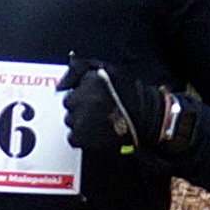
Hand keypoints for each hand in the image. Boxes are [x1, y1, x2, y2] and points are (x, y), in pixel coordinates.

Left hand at [60, 56, 197, 157]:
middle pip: (69, 106)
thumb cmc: (131, 93)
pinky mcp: (84, 139)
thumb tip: (60, 84)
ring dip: (81, 121)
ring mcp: (82, 121)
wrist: (148, 118)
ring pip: (70, 121)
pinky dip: (82, 136)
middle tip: (99, 110)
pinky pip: (73, 137)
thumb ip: (79, 69)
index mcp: (89, 82)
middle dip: (81, 107)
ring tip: (100, 120)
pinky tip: (97, 132)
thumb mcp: (107, 69)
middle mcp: (84, 101)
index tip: (94, 98)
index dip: (82, 94)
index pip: (70, 91)